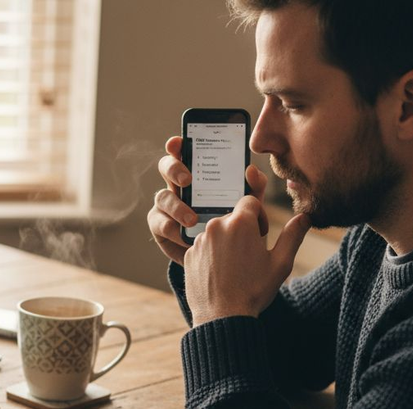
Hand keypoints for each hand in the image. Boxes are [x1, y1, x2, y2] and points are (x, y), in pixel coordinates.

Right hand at [148, 136, 270, 263]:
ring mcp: (167, 206)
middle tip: (187, 180)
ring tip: (192, 219)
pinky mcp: (160, 227)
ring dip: (176, 206)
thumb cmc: (235, 227)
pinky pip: (160, 223)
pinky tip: (186, 237)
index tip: (179, 142)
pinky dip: (173, 229)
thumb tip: (251, 170)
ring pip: (162, 197)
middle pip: (166, 167)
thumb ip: (253, 188)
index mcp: (198, 174)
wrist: (224, 262)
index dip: (178, 145)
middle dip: (173, 169)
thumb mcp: (249, 207)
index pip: (185, 152)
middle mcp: (179, 186)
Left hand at [183, 195, 310, 325]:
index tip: (261, 235)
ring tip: (234, 268)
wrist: (222, 317)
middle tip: (249, 255)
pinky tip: (220, 274)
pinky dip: (212, 255)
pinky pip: (203, 247)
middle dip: (242, 230)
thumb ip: (293, 235)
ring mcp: (199, 241)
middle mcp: (216, 226)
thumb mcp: (280, 263)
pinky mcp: (188, 254)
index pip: (250, 201)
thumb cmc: (254, 290)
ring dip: (226, 242)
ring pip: (216, 232)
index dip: (259, 216)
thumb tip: (305, 217)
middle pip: (232, 217)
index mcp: (240, 223)